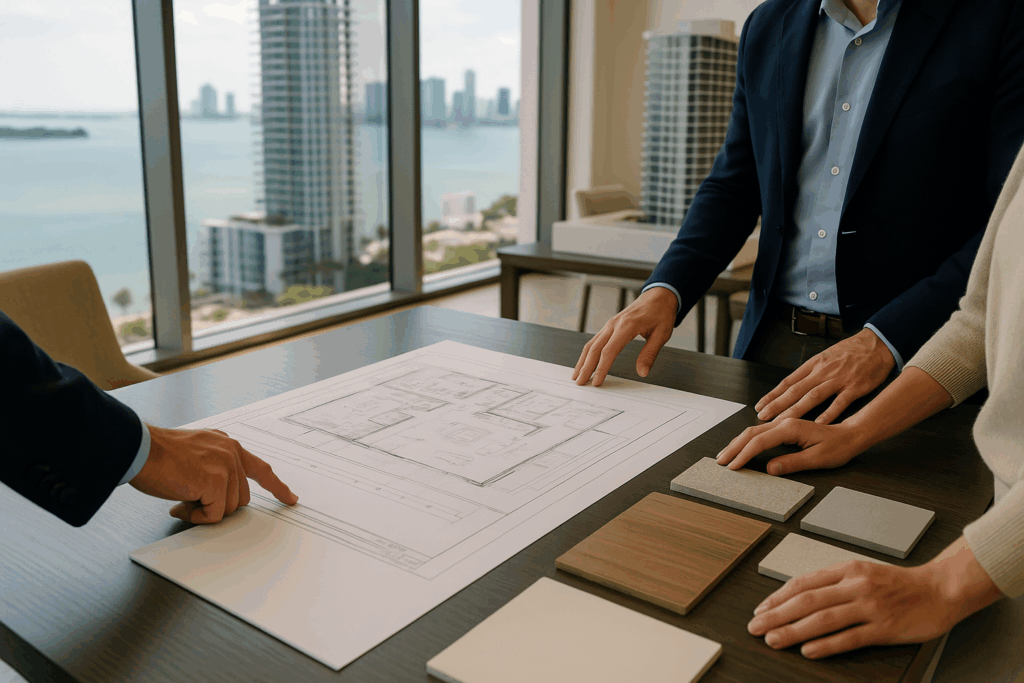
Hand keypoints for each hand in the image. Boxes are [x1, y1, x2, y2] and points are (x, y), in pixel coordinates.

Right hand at [130, 425, 298, 523]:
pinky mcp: (216, 481)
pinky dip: (197, 516)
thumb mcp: (194, 455)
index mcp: (226, 445)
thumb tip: (213, 499)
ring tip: (180, 497)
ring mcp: (225, 466)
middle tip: (188, 500)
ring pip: (228, 508)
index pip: (260, 468)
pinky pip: (214, 514)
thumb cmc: (156, 454)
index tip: (290, 498)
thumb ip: (211, 470)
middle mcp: (231, 452)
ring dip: (203, 511)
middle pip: (241, 498)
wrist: (138, 449)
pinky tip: (179, 504)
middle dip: (217, 506)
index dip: (277, 486)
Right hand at [572, 287, 676, 385]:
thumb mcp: (661, 334)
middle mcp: (614, 324)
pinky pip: (595, 340)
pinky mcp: (610, 326)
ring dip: (583, 360)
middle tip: (581, 382)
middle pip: (595, 348)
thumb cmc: (661, 313)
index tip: (597, 382)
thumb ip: (650, 354)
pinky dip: (588, 353)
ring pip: (591, 344)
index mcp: (627, 325)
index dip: (602, 368)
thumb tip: (642, 372)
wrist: (658, 296)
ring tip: (577, 375)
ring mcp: (610, 324)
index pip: (609, 350)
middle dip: (586, 367)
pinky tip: (585, 362)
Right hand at [716, 418, 867, 473]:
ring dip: (738, 443)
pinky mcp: (786, 428)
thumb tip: (769, 468)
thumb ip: (793, 463)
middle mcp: (784, 423)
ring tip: (726, 455)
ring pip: (754, 431)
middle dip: (734, 447)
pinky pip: (761, 432)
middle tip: (720, 461)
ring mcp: (784, 424)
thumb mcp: (818, 458)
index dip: (743, 454)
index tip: (733, 466)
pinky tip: (742, 447)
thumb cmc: (839, 447)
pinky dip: (747, 441)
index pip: (759, 441)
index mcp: (790, 429)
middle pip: (751, 433)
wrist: (852, 434)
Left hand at [748, 561, 955, 658]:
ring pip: (823, 619)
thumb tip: (798, 595)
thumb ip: (833, 582)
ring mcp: (870, 607)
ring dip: (794, 631)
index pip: (803, 583)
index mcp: (848, 570)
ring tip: (773, 640)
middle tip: (756, 627)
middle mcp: (856, 586)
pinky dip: (826, 645)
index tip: (761, 609)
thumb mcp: (862, 572)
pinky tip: (809, 651)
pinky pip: (849, 638)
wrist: (940, 589)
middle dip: (776, 615)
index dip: (778, 597)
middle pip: (807, 601)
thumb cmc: (898, 583)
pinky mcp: (884, 628)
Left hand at [754, 328, 895, 423]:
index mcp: (814, 365)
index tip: (759, 406)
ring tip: (781, 422)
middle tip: (763, 417)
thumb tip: (791, 387)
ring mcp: (838, 380)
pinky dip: (829, 413)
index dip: (772, 395)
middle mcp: (822, 372)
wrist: (877, 344)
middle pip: (795, 390)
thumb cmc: (850, 352)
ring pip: (812, 396)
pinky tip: (817, 424)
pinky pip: (840, 402)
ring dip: (795, 410)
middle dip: (777, 405)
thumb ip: (810, 372)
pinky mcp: (855, 387)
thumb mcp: (825, 357)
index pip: (788, 382)